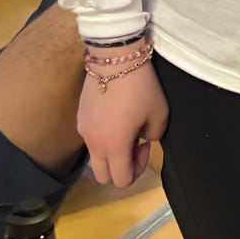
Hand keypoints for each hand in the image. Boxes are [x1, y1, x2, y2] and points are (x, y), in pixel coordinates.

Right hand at [76, 62, 169, 186]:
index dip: (137, 170)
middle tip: (135, 143)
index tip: (145, 145)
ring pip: (95, 158)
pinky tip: (115, 117)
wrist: (115, 58)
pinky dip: (102, 138)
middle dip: (121, 167)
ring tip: (125, 128)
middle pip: (104, 177)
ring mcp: (83, 131)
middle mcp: (94, 144)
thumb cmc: (141, 87)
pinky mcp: (79, 118)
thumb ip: (154, 136)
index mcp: (114, 147)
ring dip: (111, 153)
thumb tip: (142, 139)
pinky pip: (90, 140)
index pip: (122, 181)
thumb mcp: (159, 114)